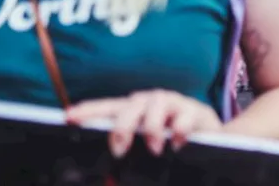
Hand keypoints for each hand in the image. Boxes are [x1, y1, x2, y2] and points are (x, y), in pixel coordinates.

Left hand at [66, 89, 222, 157]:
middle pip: (131, 105)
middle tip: (119, 150)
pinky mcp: (195, 110)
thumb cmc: (171, 141)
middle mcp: (151, 102)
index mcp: (134, 110)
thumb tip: (109, 181)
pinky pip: (184, 117)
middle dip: (122, 127)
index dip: (88, 111)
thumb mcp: (146, 149)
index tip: (68, 118)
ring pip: (157, 105)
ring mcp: (173, 103)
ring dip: (152, 129)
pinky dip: (179, 132)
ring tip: (155, 149)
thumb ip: (128, 161)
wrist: (210, 135)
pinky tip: (178, 144)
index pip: (107, 107)